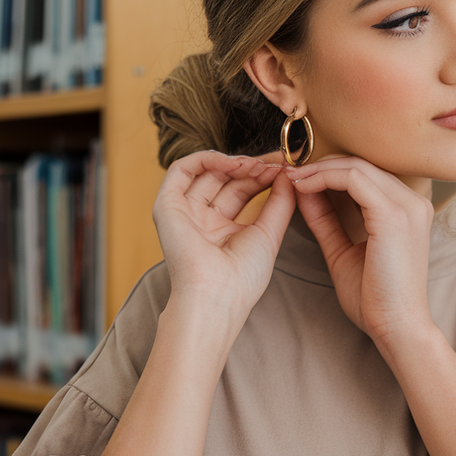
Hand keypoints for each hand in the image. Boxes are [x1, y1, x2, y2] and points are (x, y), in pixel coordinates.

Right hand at [152, 151, 294, 318]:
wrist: (216, 296)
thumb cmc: (242, 278)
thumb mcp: (269, 233)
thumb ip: (280, 202)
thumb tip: (288, 174)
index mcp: (223, 230)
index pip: (242, 190)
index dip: (262, 176)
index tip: (284, 167)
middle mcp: (202, 219)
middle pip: (226, 180)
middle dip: (252, 168)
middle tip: (275, 164)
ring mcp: (184, 212)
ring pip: (206, 172)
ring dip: (234, 163)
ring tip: (257, 166)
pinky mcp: (167, 206)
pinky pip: (182, 170)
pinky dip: (207, 159)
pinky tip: (233, 163)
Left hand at [288, 156, 435, 348]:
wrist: (397, 328)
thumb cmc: (375, 299)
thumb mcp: (343, 250)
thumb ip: (326, 220)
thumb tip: (302, 191)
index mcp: (406, 210)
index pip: (365, 174)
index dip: (327, 171)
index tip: (297, 180)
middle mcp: (412, 202)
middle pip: (360, 164)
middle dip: (319, 165)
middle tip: (288, 174)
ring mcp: (406, 206)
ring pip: (355, 166)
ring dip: (317, 170)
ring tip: (291, 180)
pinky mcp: (393, 215)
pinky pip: (353, 179)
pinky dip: (323, 179)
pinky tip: (301, 189)